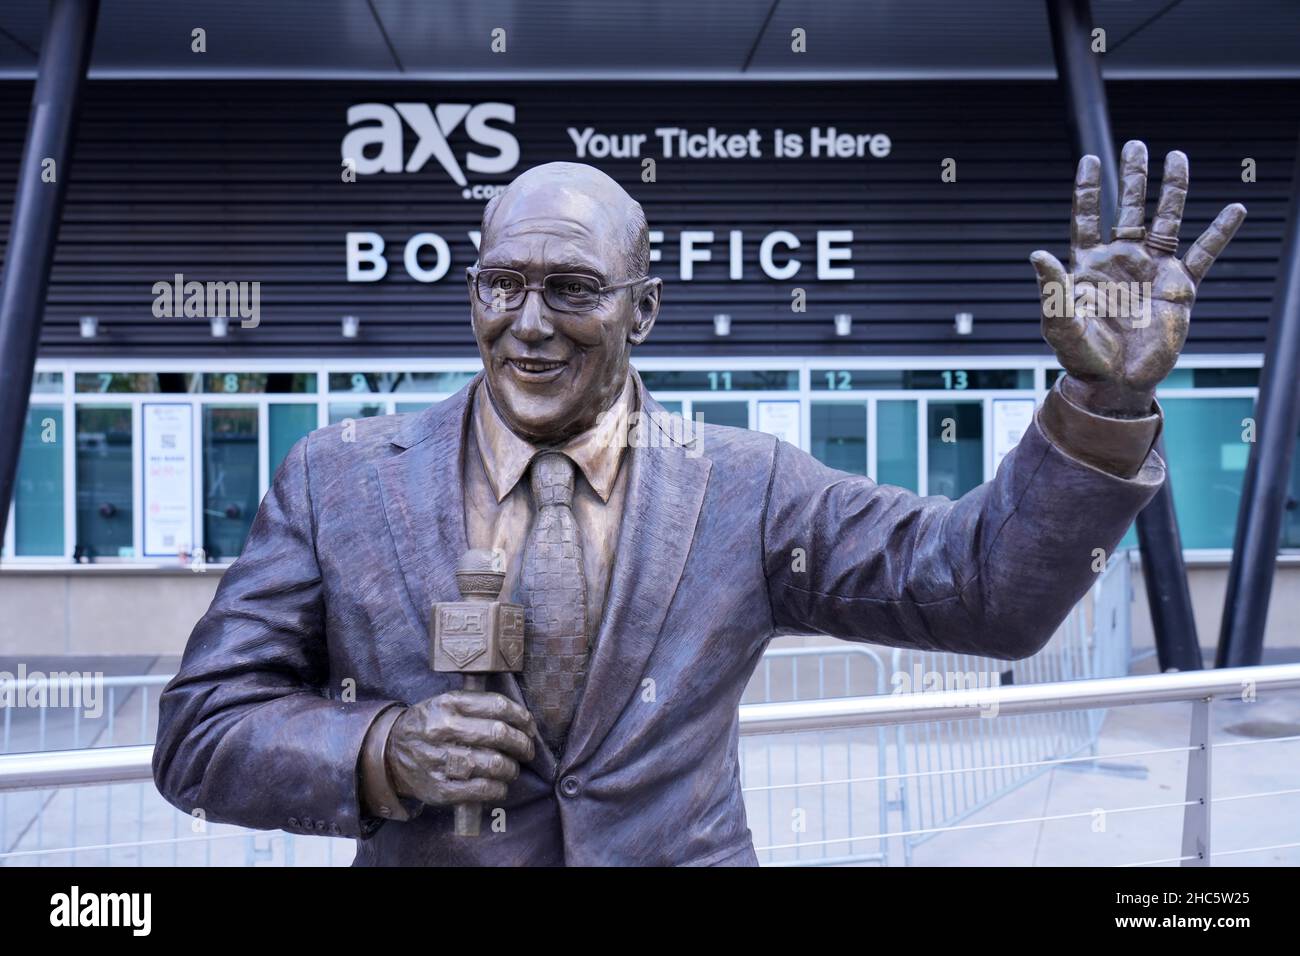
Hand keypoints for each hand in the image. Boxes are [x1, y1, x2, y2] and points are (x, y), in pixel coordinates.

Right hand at [384, 690, 536, 806]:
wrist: (389, 754)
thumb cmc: (428, 726)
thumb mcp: (444, 704)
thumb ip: (477, 705)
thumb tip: (521, 719)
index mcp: (447, 704)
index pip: (497, 706)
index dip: (521, 717)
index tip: (529, 726)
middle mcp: (442, 729)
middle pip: (500, 734)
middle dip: (522, 744)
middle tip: (527, 750)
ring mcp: (440, 760)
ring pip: (494, 764)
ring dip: (512, 768)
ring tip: (512, 769)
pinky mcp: (440, 789)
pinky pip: (482, 789)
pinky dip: (499, 789)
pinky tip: (500, 785)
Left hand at [1030, 140, 1245, 416]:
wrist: (1114, 382)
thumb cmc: (1082, 356)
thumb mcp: (1059, 323)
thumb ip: (1051, 288)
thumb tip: (1038, 254)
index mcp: (1090, 265)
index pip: (1088, 218)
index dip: (1089, 189)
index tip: (1089, 159)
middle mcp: (1122, 260)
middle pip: (1129, 208)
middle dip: (1133, 177)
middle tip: (1136, 145)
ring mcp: (1152, 270)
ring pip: (1166, 220)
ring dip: (1173, 189)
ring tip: (1178, 157)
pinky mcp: (1179, 287)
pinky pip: (1204, 253)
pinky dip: (1220, 232)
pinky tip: (1235, 208)